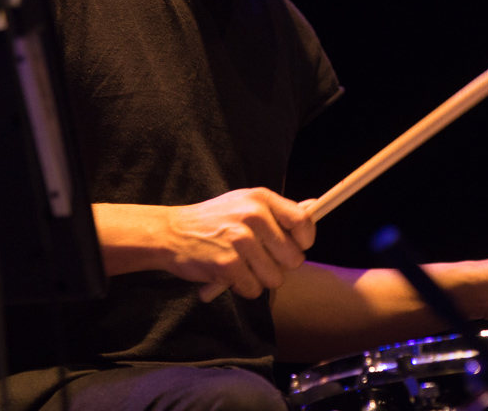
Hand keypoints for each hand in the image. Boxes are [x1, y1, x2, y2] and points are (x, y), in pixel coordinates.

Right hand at [92, 189, 314, 298]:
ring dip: (261, 279)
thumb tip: (315, 206)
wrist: (171, 233)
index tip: (297, 247)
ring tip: (243, 267)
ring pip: (275, 278)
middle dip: (281, 266)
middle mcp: (253, 216)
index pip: (303, 222)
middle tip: (262, 261)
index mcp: (261, 199)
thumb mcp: (245, 203)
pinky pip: (253, 290)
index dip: (305, 240)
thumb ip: (278, 210)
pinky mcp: (228, 265)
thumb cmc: (214, 220)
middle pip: (293, 257)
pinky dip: (244, 288)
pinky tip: (231, 275)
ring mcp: (240, 240)